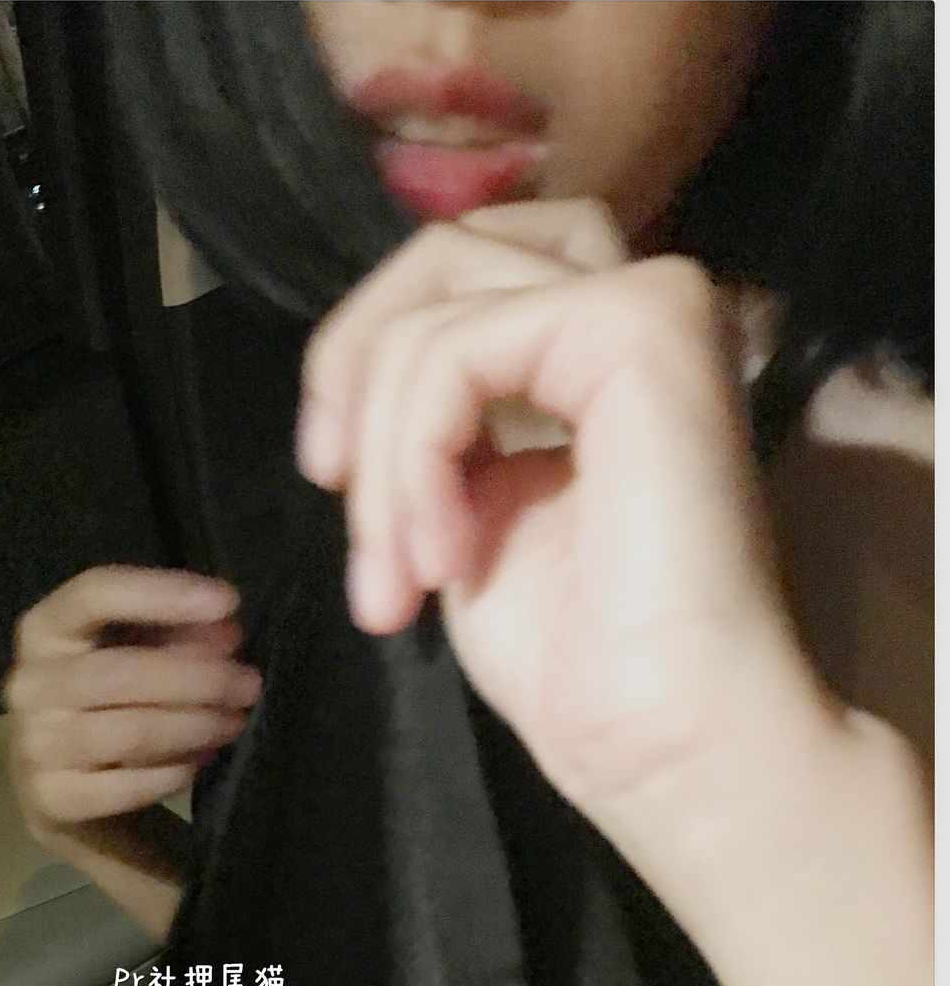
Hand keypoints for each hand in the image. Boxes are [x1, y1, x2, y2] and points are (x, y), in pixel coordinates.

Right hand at [1, 566, 259, 836]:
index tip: (228, 602)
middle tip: (248, 684)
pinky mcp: (52, 799)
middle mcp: (28, 685)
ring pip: (131, 731)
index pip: (94, 595)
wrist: (58, 789)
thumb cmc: (104, 704)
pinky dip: (172, 772)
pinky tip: (199, 761)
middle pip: (122, 672)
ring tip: (234, 721)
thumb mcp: (135, 655)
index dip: (162, 593)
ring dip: (194, 725)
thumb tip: (225, 629)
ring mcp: (35, 746)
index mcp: (43, 631)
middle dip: (198, 678)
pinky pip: (127, 786)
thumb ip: (176, 636)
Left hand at [295, 201, 830, 838]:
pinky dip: (415, 457)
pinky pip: (456, 350)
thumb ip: (432, 425)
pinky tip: (444, 560)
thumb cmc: (571, 661)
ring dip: (383, 460)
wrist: (655, 736)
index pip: (456, 276)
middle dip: (354, 367)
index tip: (329, 477)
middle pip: (444, 249)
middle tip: (332, 486)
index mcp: (592, 354)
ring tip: (399, 581)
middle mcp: (631, 308)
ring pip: (433, 314)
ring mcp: (648, 302)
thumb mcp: (461, 510)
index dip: (364, 355)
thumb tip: (356, 380)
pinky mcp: (644, 322)